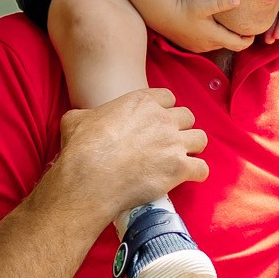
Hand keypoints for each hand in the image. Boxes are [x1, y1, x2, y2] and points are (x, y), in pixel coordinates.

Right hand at [51, 88, 209, 220]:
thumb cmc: (81, 149)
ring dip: (192, 148)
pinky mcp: (179, 168)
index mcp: (141, 101)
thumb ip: (88, 113)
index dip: (164, 110)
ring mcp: (173, 143)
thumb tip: (83, 118)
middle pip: (187, 117)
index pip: (168, 98)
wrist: (89, 180)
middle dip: (180, 128)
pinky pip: (202, 168)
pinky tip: (189, 176)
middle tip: (168, 142)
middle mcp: (162, 119)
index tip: (158, 122)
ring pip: (200, 139)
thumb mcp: (76, 119)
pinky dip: (197, 173)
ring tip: (182, 158)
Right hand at [149, 0, 254, 53]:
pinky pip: (208, 44)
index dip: (249, 40)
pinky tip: (213, 27)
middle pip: (230, 45)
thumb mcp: (203, 4)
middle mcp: (208, 45)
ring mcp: (198, 47)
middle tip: (245, 27)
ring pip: (219, 44)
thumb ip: (221, 2)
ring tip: (231, 26)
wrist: (161, 14)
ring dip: (226, 38)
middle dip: (239, 38)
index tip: (254, 31)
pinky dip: (215, 37)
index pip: (239, 44)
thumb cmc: (183, 8)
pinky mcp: (190, 45)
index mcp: (214, 37)